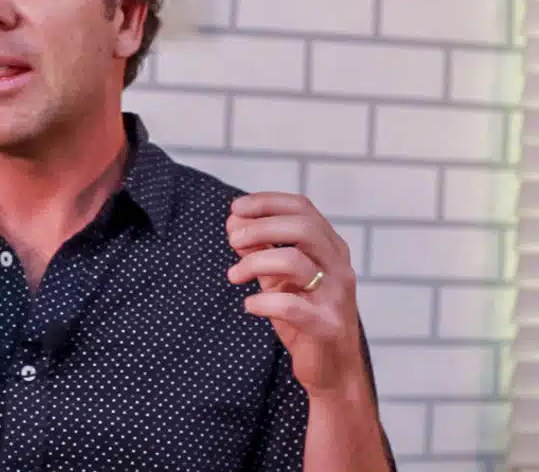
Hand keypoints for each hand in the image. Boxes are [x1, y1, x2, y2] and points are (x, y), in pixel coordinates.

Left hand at [226, 192, 365, 396]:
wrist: (332, 369)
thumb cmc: (304, 316)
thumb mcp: (279, 277)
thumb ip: (261, 250)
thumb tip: (234, 223)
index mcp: (329, 248)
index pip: (302, 208)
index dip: (266, 202)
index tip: (235, 209)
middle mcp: (339, 266)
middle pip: (302, 227)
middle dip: (259, 227)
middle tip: (232, 241)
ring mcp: (336, 296)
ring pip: (294, 260)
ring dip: (254, 262)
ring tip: (234, 276)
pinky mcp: (327, 325)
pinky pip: (291, 305)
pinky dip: (262, 302)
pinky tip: (250, 306)